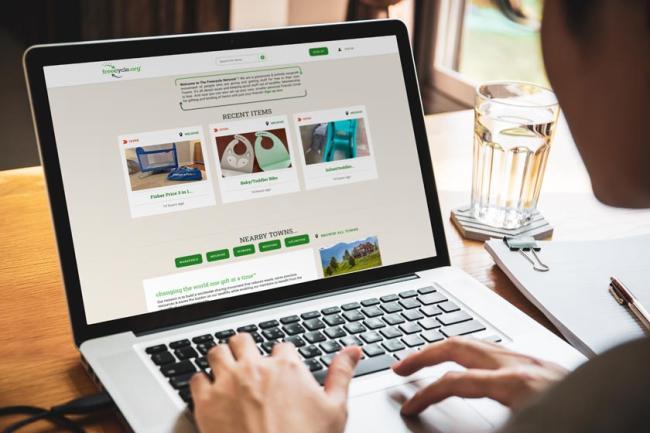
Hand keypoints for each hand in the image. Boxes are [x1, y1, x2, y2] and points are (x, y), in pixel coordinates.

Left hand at [190, 333, 361, 432]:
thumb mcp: (335, 410)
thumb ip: (342, 374)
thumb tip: (352, 351)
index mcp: (286, 367)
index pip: (281, 347)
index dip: (281, 359)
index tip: (281, 371)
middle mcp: (254, 369)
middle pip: (243, 341)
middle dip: (246, 350)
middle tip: (250, 365)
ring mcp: (227, 384)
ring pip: (217, 352)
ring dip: (222, 360)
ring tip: (227, 372)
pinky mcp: (205, 403)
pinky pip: (196, 379)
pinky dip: (202, 383)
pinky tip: (210, 394)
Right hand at [392, 337, 566, 414]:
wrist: (622, 414)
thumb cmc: (579, 421)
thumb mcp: (528, 430)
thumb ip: (489, 427)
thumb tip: (457, 429)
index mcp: (514, 383)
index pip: (455, 381)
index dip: (426, 394)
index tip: (409, 407)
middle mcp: (519, 363)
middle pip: (458, 345)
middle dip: (424, 354)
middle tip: (401, 366)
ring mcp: (529, 359)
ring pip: (475, 342)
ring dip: (444, 348)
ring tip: (424, 359)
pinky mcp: (537, 363)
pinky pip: (492, 348)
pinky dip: (468, 352)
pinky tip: (466, 362)